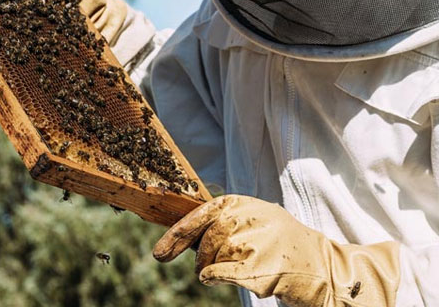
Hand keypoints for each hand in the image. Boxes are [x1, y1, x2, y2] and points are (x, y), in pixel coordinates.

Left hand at [154, 195, 399, 306]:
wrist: (321, 263)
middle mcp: (246, 218)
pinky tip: (215, 277)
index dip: (177, 233)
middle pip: (204, 240)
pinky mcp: (259, 267)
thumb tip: (179, 238)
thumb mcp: (252, 219)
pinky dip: (214, 277)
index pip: (200, 214)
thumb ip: (221, 222)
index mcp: (241, 203)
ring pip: (212, 259)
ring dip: (213, 268)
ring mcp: (254, 242)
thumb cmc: (279, 242)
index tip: (159, 252)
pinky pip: (222, 274)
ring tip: (237, 267)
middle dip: (200, 256)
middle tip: (207, 265)